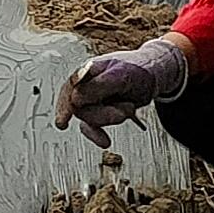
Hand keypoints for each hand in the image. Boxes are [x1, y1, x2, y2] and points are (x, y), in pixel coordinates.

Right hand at [52, 32, 192, 147]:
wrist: (151, 76)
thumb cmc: (137, 70)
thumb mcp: (121, 75)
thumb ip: (98, 86)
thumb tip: (75, 100)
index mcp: (87, 71)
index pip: (70, 88)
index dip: (64, 106)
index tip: (62, 123)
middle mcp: (85, 85)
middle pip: (80, 108)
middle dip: (103, 114)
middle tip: (126, 110)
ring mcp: (90, 100)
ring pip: (88, 118)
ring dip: (109, 118)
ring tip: (129, 108)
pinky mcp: (98, 112)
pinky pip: (91, 127)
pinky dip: (97, 135)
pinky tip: (105, 142)